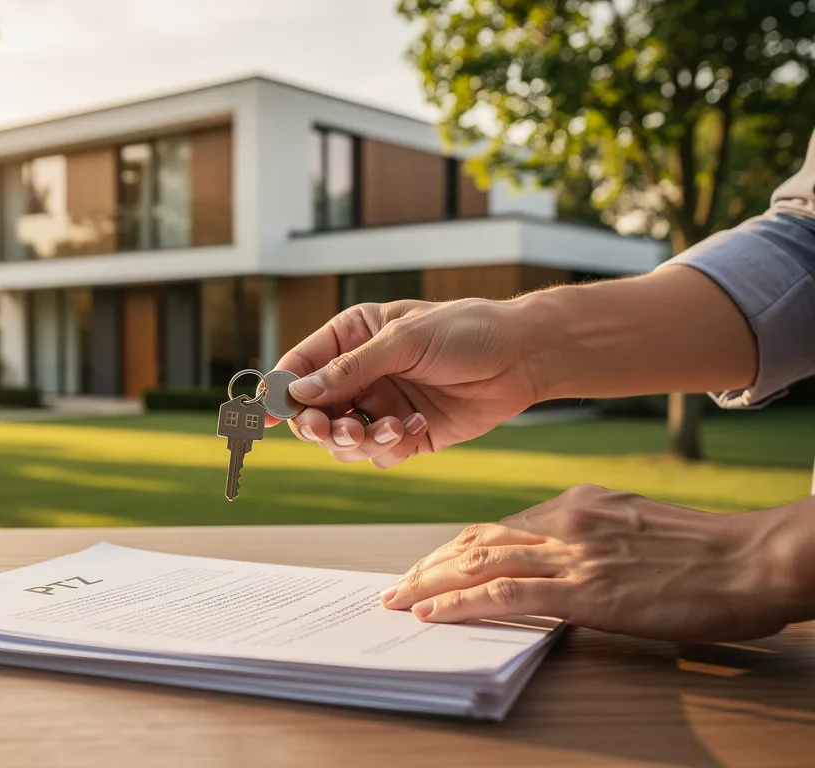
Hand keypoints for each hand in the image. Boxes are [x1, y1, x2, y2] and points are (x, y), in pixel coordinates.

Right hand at [271, 298, 536, 467]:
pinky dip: (390, 448)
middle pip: (313, 411)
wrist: (523, 357)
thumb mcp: (404, 340)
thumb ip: (351, 368)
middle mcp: (360, 374)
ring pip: (341, 440)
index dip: (280, 391)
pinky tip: (418, 427)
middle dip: (319, 425)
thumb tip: (302, 393)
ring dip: (358, 440)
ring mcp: (380, 405)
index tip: (267, 415)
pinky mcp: (405, 434)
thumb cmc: (466, 331)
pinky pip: (377, 454)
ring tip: (390, 430)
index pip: (300, 367)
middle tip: (331, 430)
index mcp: (351, 338)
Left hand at [381, 484, 812, 642]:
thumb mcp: (636, 528)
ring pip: (479, 562)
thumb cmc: (707, 551)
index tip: (428, 566)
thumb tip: (557, 558)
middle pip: (476, 540)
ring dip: (431, 583)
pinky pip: (507, 594)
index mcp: (577, 505)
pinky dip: (463, 603)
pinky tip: (434, 613)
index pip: (497, 527)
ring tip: (400, 599)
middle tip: (397, 585)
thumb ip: (591, 536)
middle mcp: (566, 521)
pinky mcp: (587, 590)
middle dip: (430, 565)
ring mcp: (573, 554)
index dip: (455, 549)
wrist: (755, 559)